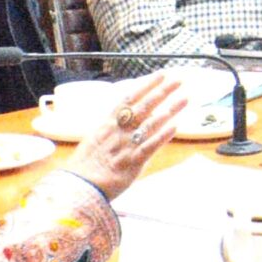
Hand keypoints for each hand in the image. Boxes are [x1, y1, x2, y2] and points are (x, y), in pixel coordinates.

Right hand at [61, 73, 188, 200]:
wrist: (78, 186)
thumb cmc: (85, 165)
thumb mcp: (94, 139)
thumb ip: (110, 129)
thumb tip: (124, 119)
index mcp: (107, 124)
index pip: (129, 98)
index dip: (146, 86)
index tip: (160, 75)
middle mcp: (118, 131)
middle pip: (143, 107)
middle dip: (162, 92)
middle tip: (178, 81)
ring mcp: (126, 146)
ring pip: (150, 123)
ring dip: (169, 110)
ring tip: (184, 99)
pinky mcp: (132, 162)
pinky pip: (149, 146)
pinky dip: (162, 136)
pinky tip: (175, 126)